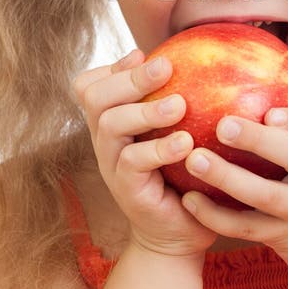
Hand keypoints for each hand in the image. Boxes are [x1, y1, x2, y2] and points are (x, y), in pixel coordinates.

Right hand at [72, 50, 217, 258]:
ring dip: (145, 110)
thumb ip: (176, 99)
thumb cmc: (183, 174)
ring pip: (110, 125)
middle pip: (95, 97)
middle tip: (165, 66)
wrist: (179, 234)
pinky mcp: (127, 190)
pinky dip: (159, 148)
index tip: (143, 54)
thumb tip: (197, 61)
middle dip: (130, 77)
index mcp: (113, 121)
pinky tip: (185, 143)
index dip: (112, 67)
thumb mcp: (177, 131)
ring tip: (179, 105)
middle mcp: (106, 140)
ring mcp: (112, 165)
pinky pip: (132, 162)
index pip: (90, 85)